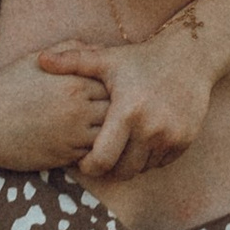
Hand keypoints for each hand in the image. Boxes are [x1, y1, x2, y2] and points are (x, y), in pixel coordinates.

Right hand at [0, 54, 112, 171]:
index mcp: (74, 81)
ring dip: (108, 133)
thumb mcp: (36, 60)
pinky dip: (92, 150)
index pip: (114, 84)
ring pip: (109, 135)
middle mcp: (78, 108)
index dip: (114, 87)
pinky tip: (84, 143)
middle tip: (111, 110)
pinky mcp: (64, 156)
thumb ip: (69, 51)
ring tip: (103, 129)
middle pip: (117, 110)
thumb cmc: (6, 88)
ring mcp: (73, 134)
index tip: (107, 90)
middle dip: (116, 111)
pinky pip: (92, 154)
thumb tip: (99, 49)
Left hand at [45, 23, 214, 180]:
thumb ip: (72, 61)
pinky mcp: (184, 140)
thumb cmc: (141, 59)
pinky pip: (160, 163)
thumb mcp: (107, 58)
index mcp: (127, 111)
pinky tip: (139, 142)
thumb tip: (39, 59)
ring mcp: (171, 136)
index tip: (83, 158)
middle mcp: (151, 128)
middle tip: (98, 159)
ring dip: (128, 164)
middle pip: (121, 171)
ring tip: (118, 148)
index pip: (102, 159)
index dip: (89, 165)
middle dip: (107, 169)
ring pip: (141, 169)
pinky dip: (147, 158)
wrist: (190, 58)